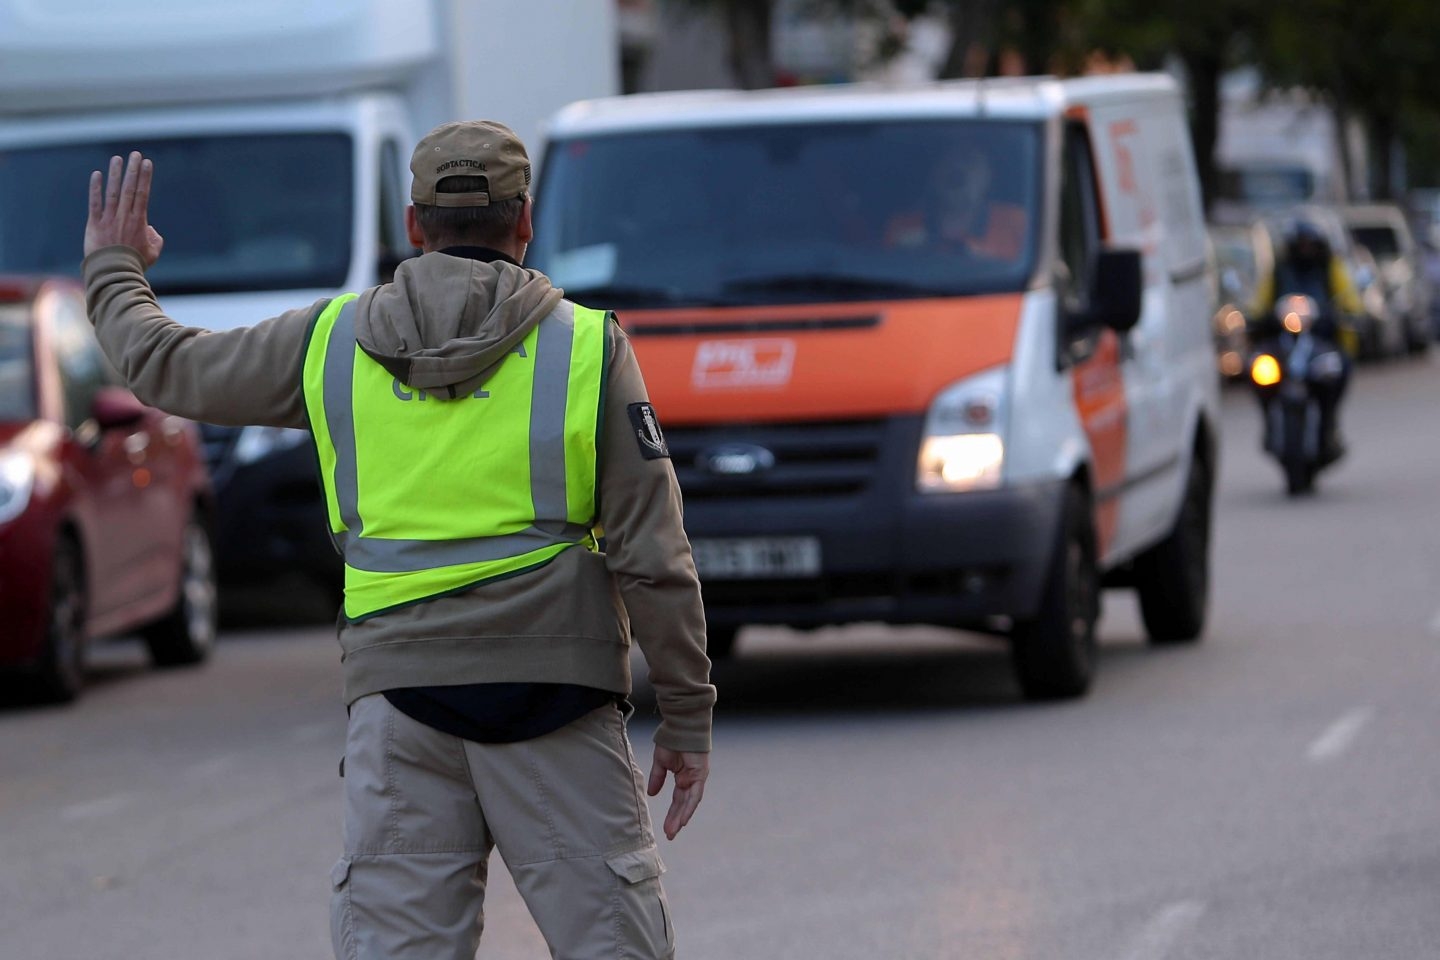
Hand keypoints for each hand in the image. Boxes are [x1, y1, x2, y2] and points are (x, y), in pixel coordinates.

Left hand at [86, 152, 164, 266]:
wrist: (114, 272)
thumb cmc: (135, 264)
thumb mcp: (153, 252)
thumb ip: (155, 238)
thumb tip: (150, 229)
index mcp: (139, 221)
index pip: (143, 193)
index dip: (145, 177)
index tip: (147, 163)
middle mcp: (124, 216)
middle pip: (130, 188)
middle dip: (133, 170)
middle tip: (135, 154)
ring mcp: (109, 218)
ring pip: (113, 192)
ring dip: (115, 174)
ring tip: (117, 159)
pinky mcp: (94, 224)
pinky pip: (95, 203)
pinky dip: (95, 189)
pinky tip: (97, 175)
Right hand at [647, 746, 708, 840]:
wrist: (680, 725)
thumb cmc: (672, 740)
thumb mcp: (661, 762)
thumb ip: (657, 778)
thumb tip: (651, 794)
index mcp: (682, 778)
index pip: (677, 801)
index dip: (672, 814)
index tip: (665, 829)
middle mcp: (691, 781)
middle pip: (683, 805)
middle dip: (675, 820)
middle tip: (669, 835)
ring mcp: (697, 778)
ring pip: (689, 803)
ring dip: (681, 817)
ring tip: (673, 831)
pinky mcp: (701, 775)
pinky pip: (695, 795)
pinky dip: (689, 807)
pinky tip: (683, 819)